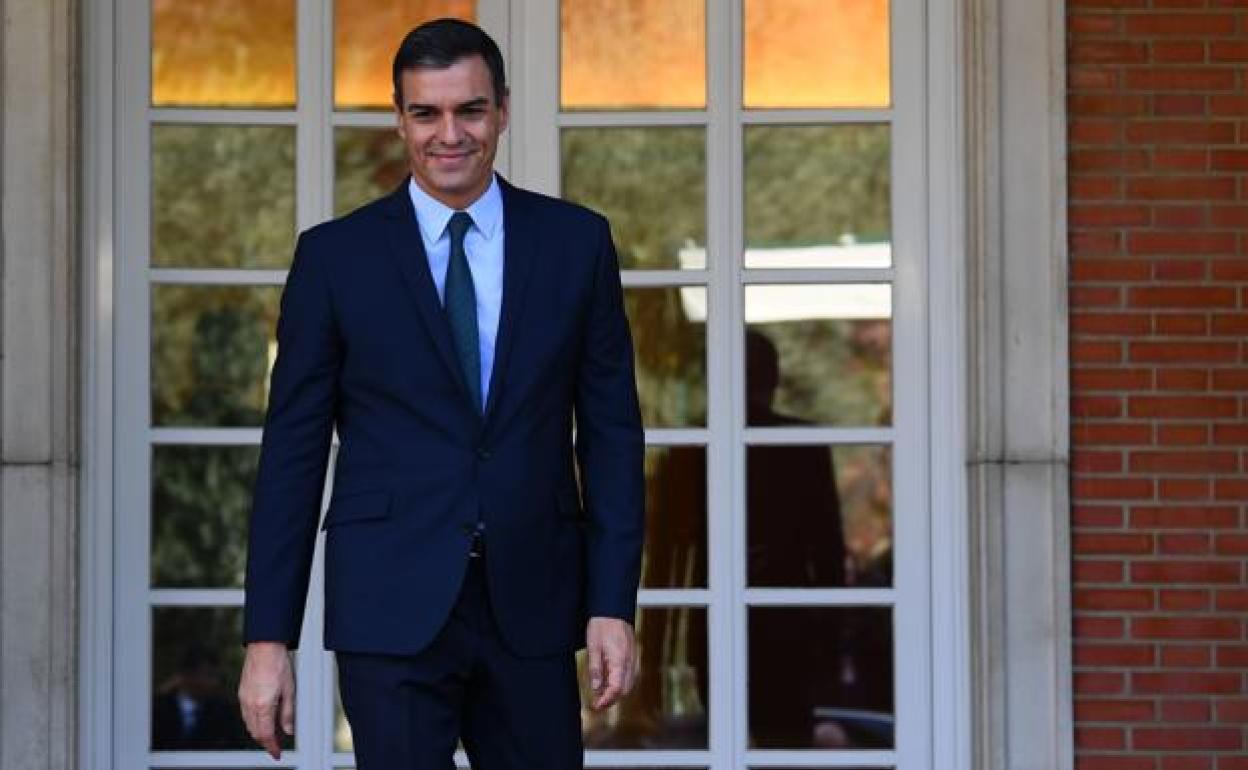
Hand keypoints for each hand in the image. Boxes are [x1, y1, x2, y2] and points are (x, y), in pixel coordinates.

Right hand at [238, 641, 294, 758]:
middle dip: (265, 741)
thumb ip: (288, 713)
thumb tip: (289, 730)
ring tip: (271, 734)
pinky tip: (263, 718)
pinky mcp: (241, 692)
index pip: (265, 735)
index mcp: (263, 705)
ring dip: (259, 731)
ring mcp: (243, 698)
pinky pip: (245, 714)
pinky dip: (254, 721)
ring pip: (249, 724)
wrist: (264, 646)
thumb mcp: (290, 690)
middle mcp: (249, 704)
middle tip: (276, 745)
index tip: (277, 753)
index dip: (272, 747)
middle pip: (255, 732)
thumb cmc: (278, 664)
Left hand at [585, 616, 636, 709]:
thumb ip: (595, 669)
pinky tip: (609, 682)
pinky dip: (621, 683)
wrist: (612, 609)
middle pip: (625, 689)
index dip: (607, 700)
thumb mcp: (593, 647)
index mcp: (620, 659)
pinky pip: (630, 675)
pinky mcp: (633, 656)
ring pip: (629, 684)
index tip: (597, 706)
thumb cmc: (601, 625)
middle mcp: (630, 661)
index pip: (617, 688)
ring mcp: (633, 658)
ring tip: (601, 694)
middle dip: (612, 699)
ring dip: (617, 692)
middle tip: (597, 703)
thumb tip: (596, 688)